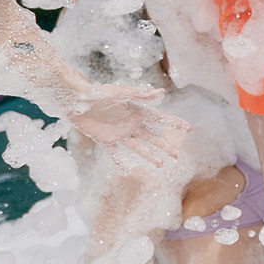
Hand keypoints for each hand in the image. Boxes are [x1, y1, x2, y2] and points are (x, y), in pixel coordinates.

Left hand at [69, 85, 188, 171]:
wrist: (74, 99)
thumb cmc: (98, 92)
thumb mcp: (120, 92)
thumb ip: (140, 94)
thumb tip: (162, 92)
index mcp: (137, 111)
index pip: (160, 119)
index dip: (174, 124)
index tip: (189, 128)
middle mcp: (131, 123)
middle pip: (152, 137)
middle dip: (165, 146)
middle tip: (177, 155)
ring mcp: (119, 132)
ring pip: (138, 147)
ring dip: (149, 155)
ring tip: (161, 165)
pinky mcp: (105, 139)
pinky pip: (115, 153)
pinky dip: (121, 162)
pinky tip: (128, 171)